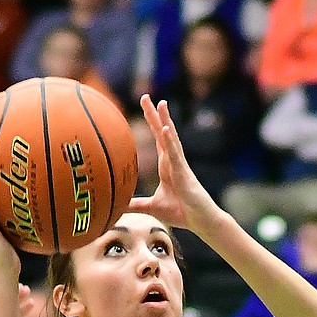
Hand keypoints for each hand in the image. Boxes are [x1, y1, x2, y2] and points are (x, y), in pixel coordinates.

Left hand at [128, 96, 217, 235]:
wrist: (199, 220)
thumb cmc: (180, 212)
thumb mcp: (151, 208)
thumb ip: (135, 205)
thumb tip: (118, 207)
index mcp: (166, 165)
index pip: (158, 138)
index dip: (151, 122)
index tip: (144, 105)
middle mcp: (173, 161)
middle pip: (163, 132)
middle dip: (155, 115)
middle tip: (145, 96)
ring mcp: (180, 165)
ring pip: (171, 139)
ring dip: (165, 121)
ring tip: (160, 103)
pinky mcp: (184, 174)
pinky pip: (176, 155)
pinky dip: (170, 142)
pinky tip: (166, 130)